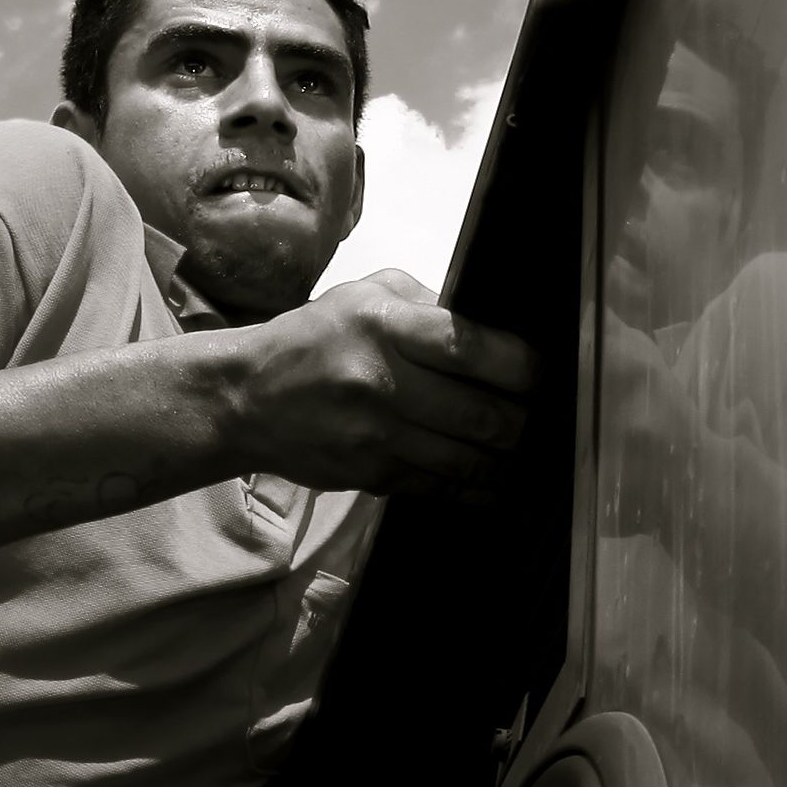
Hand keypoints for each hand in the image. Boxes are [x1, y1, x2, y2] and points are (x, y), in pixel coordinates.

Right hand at [212, 271, 537, 496]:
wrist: (246, 397)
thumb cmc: (315, 339)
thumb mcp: (364, 297)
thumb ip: (428, 305)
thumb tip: (492, 327)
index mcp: (385, 327)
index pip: (472, 348)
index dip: (521, 365)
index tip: (540, 371)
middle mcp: (382, 382)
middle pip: (481, 413)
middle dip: (523, 419)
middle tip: (540, 415)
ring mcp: (376, 435)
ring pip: (467, 458)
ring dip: (505, 458)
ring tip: (523, 449)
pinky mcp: (370, 474)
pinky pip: (439, 487)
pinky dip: (475, 489)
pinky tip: (495, 482)